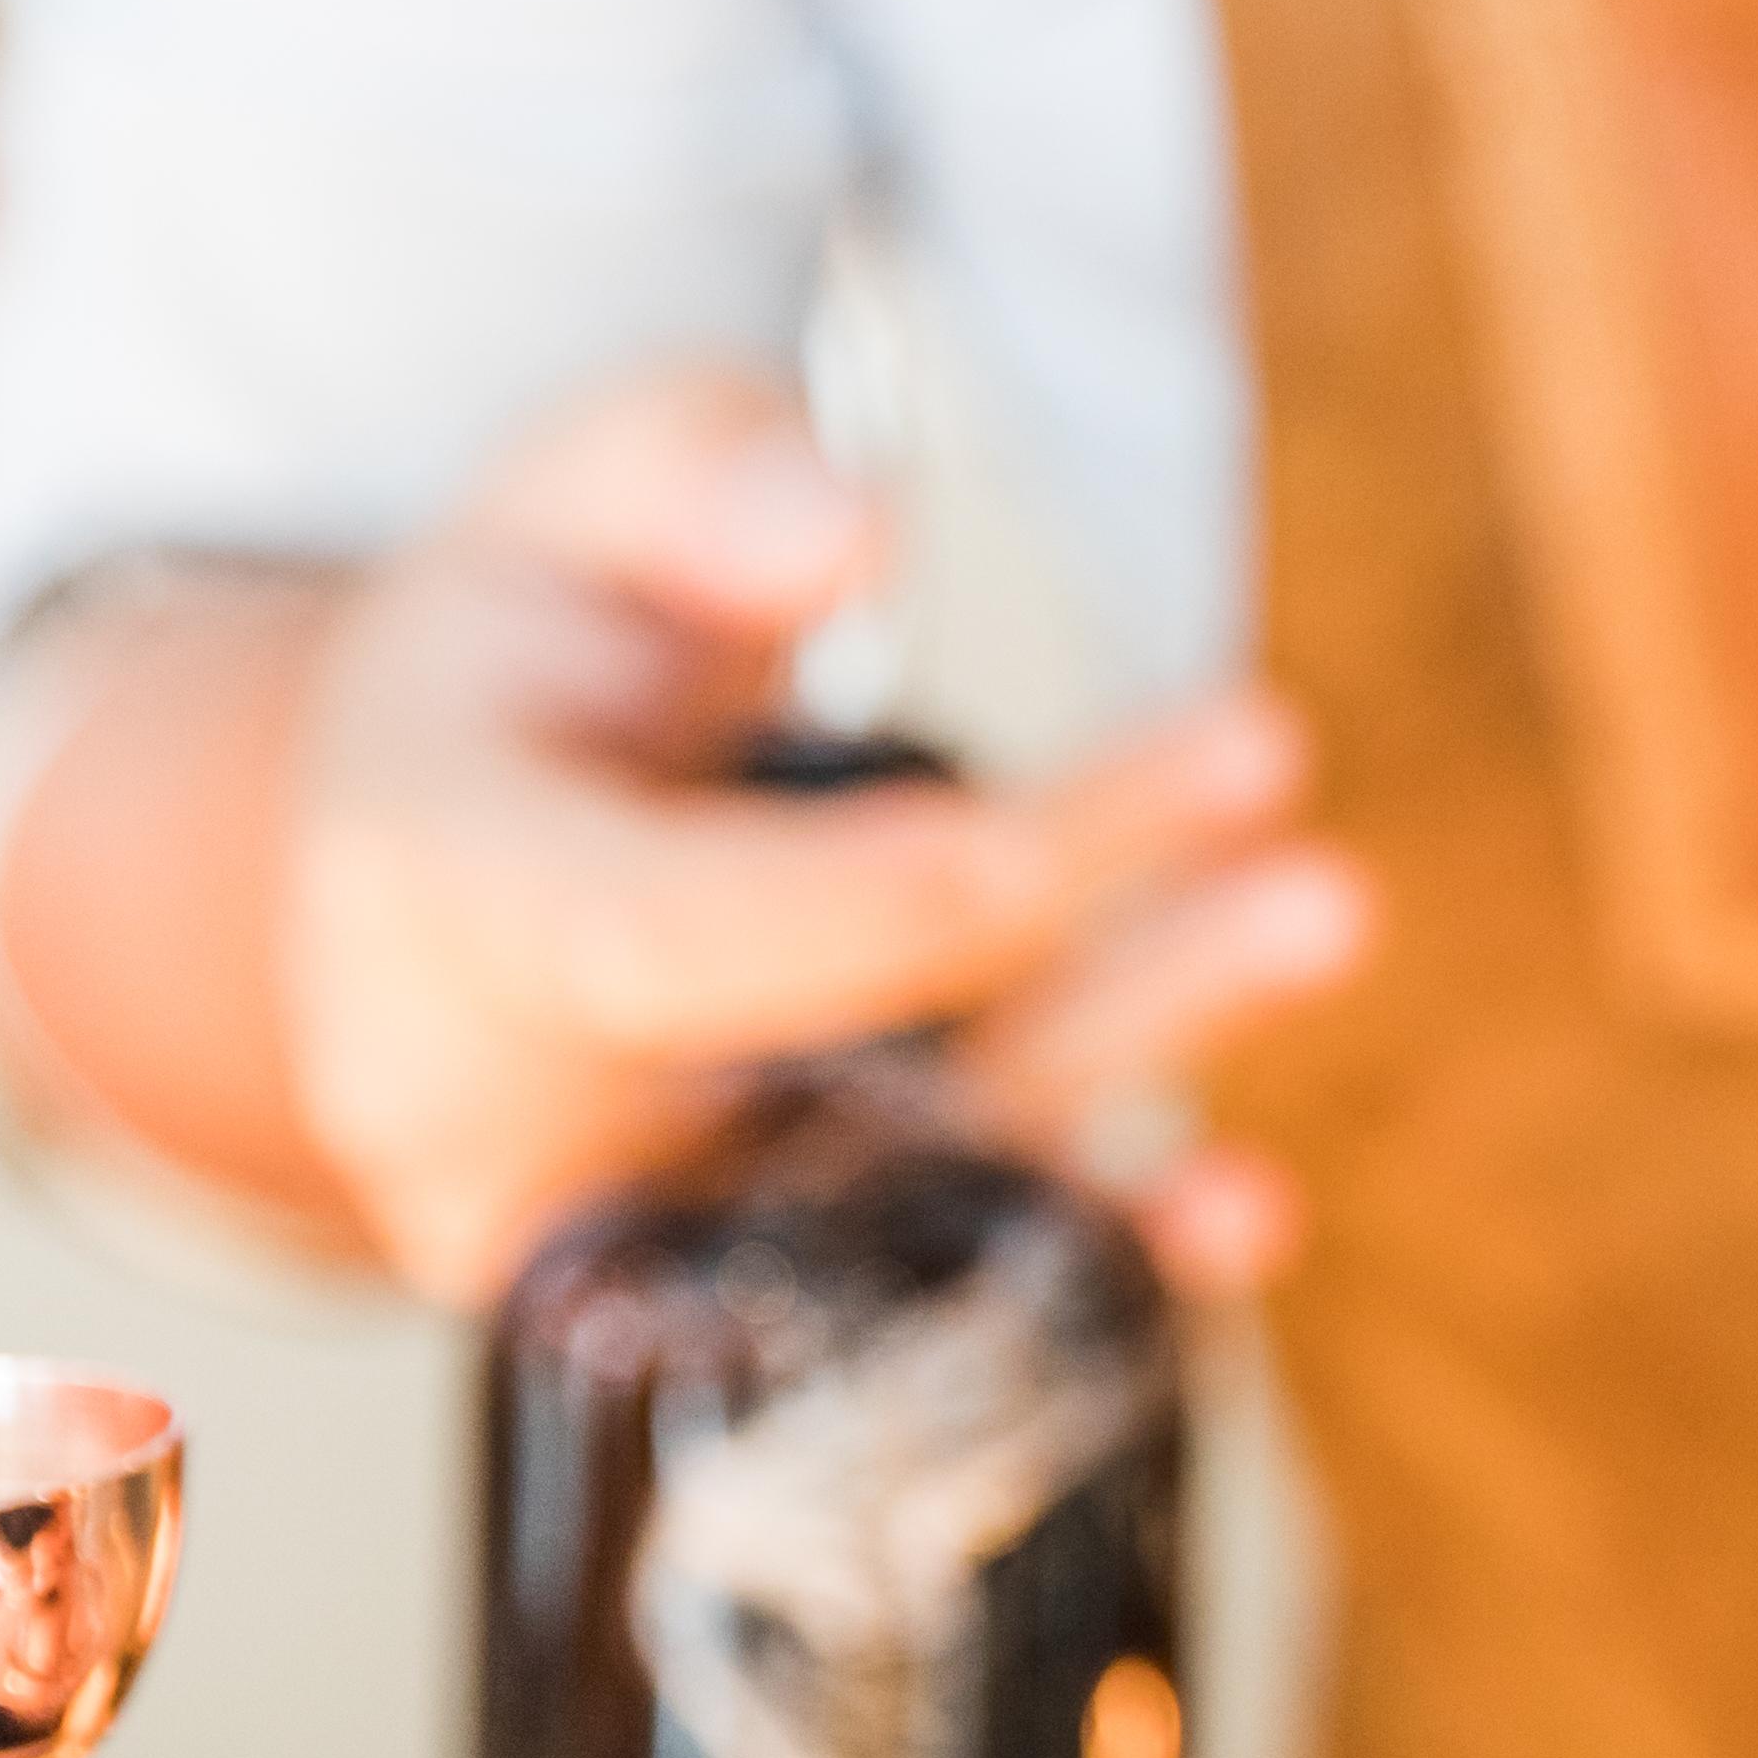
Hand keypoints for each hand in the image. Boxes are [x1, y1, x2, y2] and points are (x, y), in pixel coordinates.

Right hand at [278, 364, 1372, 1300]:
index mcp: (439, 895)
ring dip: (1135, 1047)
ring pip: (914, 1166)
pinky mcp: (740, 1270)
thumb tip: (847, 527)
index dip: (850, 913)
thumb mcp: (583, 494)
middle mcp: (517, 1103)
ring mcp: (639, 1210)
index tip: (1023, 852)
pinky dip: (1094, 1246)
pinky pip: (929, 1274)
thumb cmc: (532, 646)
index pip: (649, 938)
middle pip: (828, 1059)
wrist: (441, 840)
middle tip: (1274, 798)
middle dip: (1062, 944)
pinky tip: (1245, 1207)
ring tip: (1318, 911)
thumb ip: (702, 483)